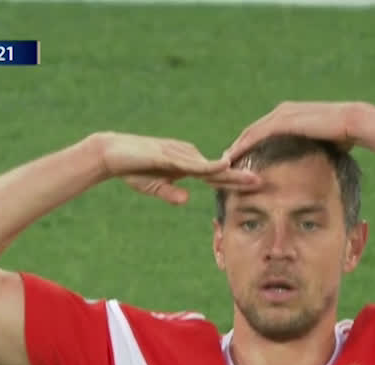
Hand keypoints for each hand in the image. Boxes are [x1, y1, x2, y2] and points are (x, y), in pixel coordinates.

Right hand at [96, 132, 259, 204]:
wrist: (112, 154)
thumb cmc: (132, 169)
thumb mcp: (154, 187)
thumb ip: (170, 193)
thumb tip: (186, 200)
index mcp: (186, 164)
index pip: (214, 176)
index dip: (232, 181)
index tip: (251, 186)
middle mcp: (187, 156)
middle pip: (217, 170)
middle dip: (239, 176)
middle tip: (262, 181)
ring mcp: (179, 154)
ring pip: (209, 167)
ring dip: (231, 173)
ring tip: (251, 178)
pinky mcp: (169, 154)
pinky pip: (193, 163)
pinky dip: (209, 166)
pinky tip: (223, 167)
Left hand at [223, 101, 360, 162]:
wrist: (353, 123)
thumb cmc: (344, 136)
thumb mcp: (322, 144)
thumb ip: (310, 150)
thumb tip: (312, 165)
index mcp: (290, 114)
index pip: (263, 129)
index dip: (249, 143)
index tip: (239, 157)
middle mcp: (283, 111)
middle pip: (253, 130)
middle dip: (238, 146)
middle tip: (224, 161)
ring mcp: (282, 114)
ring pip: (251, 133)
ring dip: (236, 147)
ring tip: (223, 163)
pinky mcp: (283, 121)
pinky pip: (257, 136)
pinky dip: (244, 146)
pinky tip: (233, 157)